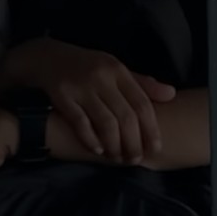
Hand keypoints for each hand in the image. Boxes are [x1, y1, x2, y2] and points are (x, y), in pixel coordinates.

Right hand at [0, 37, 170, 162]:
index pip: (142, 103)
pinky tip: (98, 150)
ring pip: (105, 122)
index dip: (151, 128)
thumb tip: (172, 94)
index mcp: (118, 71)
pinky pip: (80, 122)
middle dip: (134, 142)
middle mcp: (101, 77)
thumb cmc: (88, 68)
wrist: (44, 57)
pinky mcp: (60, 95)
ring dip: (115, 145)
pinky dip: (91, 139)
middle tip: (136, 158)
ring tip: (119, 158)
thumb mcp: (114, 70)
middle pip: (125, 116)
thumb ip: (142, 84)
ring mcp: (80, 86)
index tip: (157, 147)